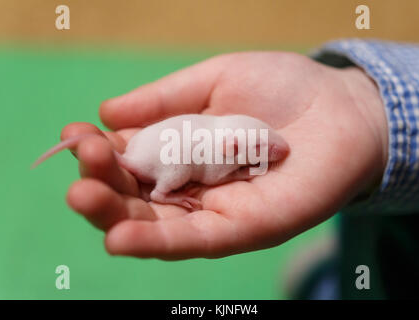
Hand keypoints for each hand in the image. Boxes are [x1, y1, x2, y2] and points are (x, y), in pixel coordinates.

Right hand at [63, 52, 387, 259]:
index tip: (76, 132)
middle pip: (134, 196)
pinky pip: (193, 239)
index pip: (128, 159)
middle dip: (101, 182)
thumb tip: (107, 112)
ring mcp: (214, 211)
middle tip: (81, 160)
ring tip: (83, 194)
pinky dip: (154, 242)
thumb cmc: (281, 89)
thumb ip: (164, 99)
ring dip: (115, 213)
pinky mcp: (242, 229)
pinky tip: (118, 236)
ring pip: (155, 223)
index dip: (99, 150)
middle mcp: (190, 186)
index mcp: (178, 151)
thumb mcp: (214, 80)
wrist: (342, 108)